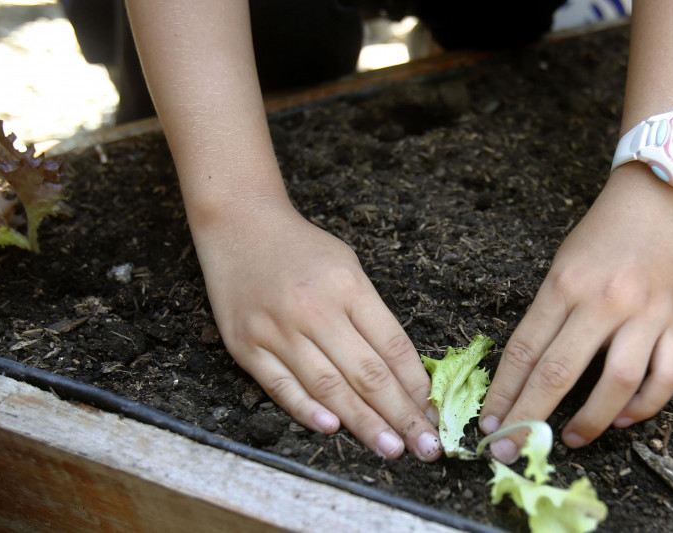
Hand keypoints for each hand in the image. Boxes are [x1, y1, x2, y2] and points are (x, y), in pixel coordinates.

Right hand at [192, 202, 441, 461]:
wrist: (239, 225)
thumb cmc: (302, 249)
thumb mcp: (349, 267)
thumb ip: (372, 316)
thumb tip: (403, 374)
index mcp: (348, 287)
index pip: (392, 347)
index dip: (416, 386)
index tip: (433, 413)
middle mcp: (314, 310)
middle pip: (366, 374)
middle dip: (401, 416)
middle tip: (425, 447)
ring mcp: (277, 330)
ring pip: (329, 388)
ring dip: (363, 423)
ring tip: (390, 448)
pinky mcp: (246, 346)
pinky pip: (281, 386)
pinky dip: (307, 410)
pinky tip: (332, 429)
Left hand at [478, 163, 672, 461]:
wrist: (663, 193)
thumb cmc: (604, 230)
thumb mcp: (562, 262)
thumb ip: (548, 312)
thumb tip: (528, 371)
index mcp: (565, 284)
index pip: (524, 350)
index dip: (503, 394)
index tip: (489, 424)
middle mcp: (604, 301)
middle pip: (558, 374)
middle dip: (528, 419)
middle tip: (509, 451)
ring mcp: (646, 313)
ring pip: (617, 385)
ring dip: (590, 422)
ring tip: (569, 440)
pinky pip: (666, 377)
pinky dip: (644, 406)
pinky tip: (623, 419)